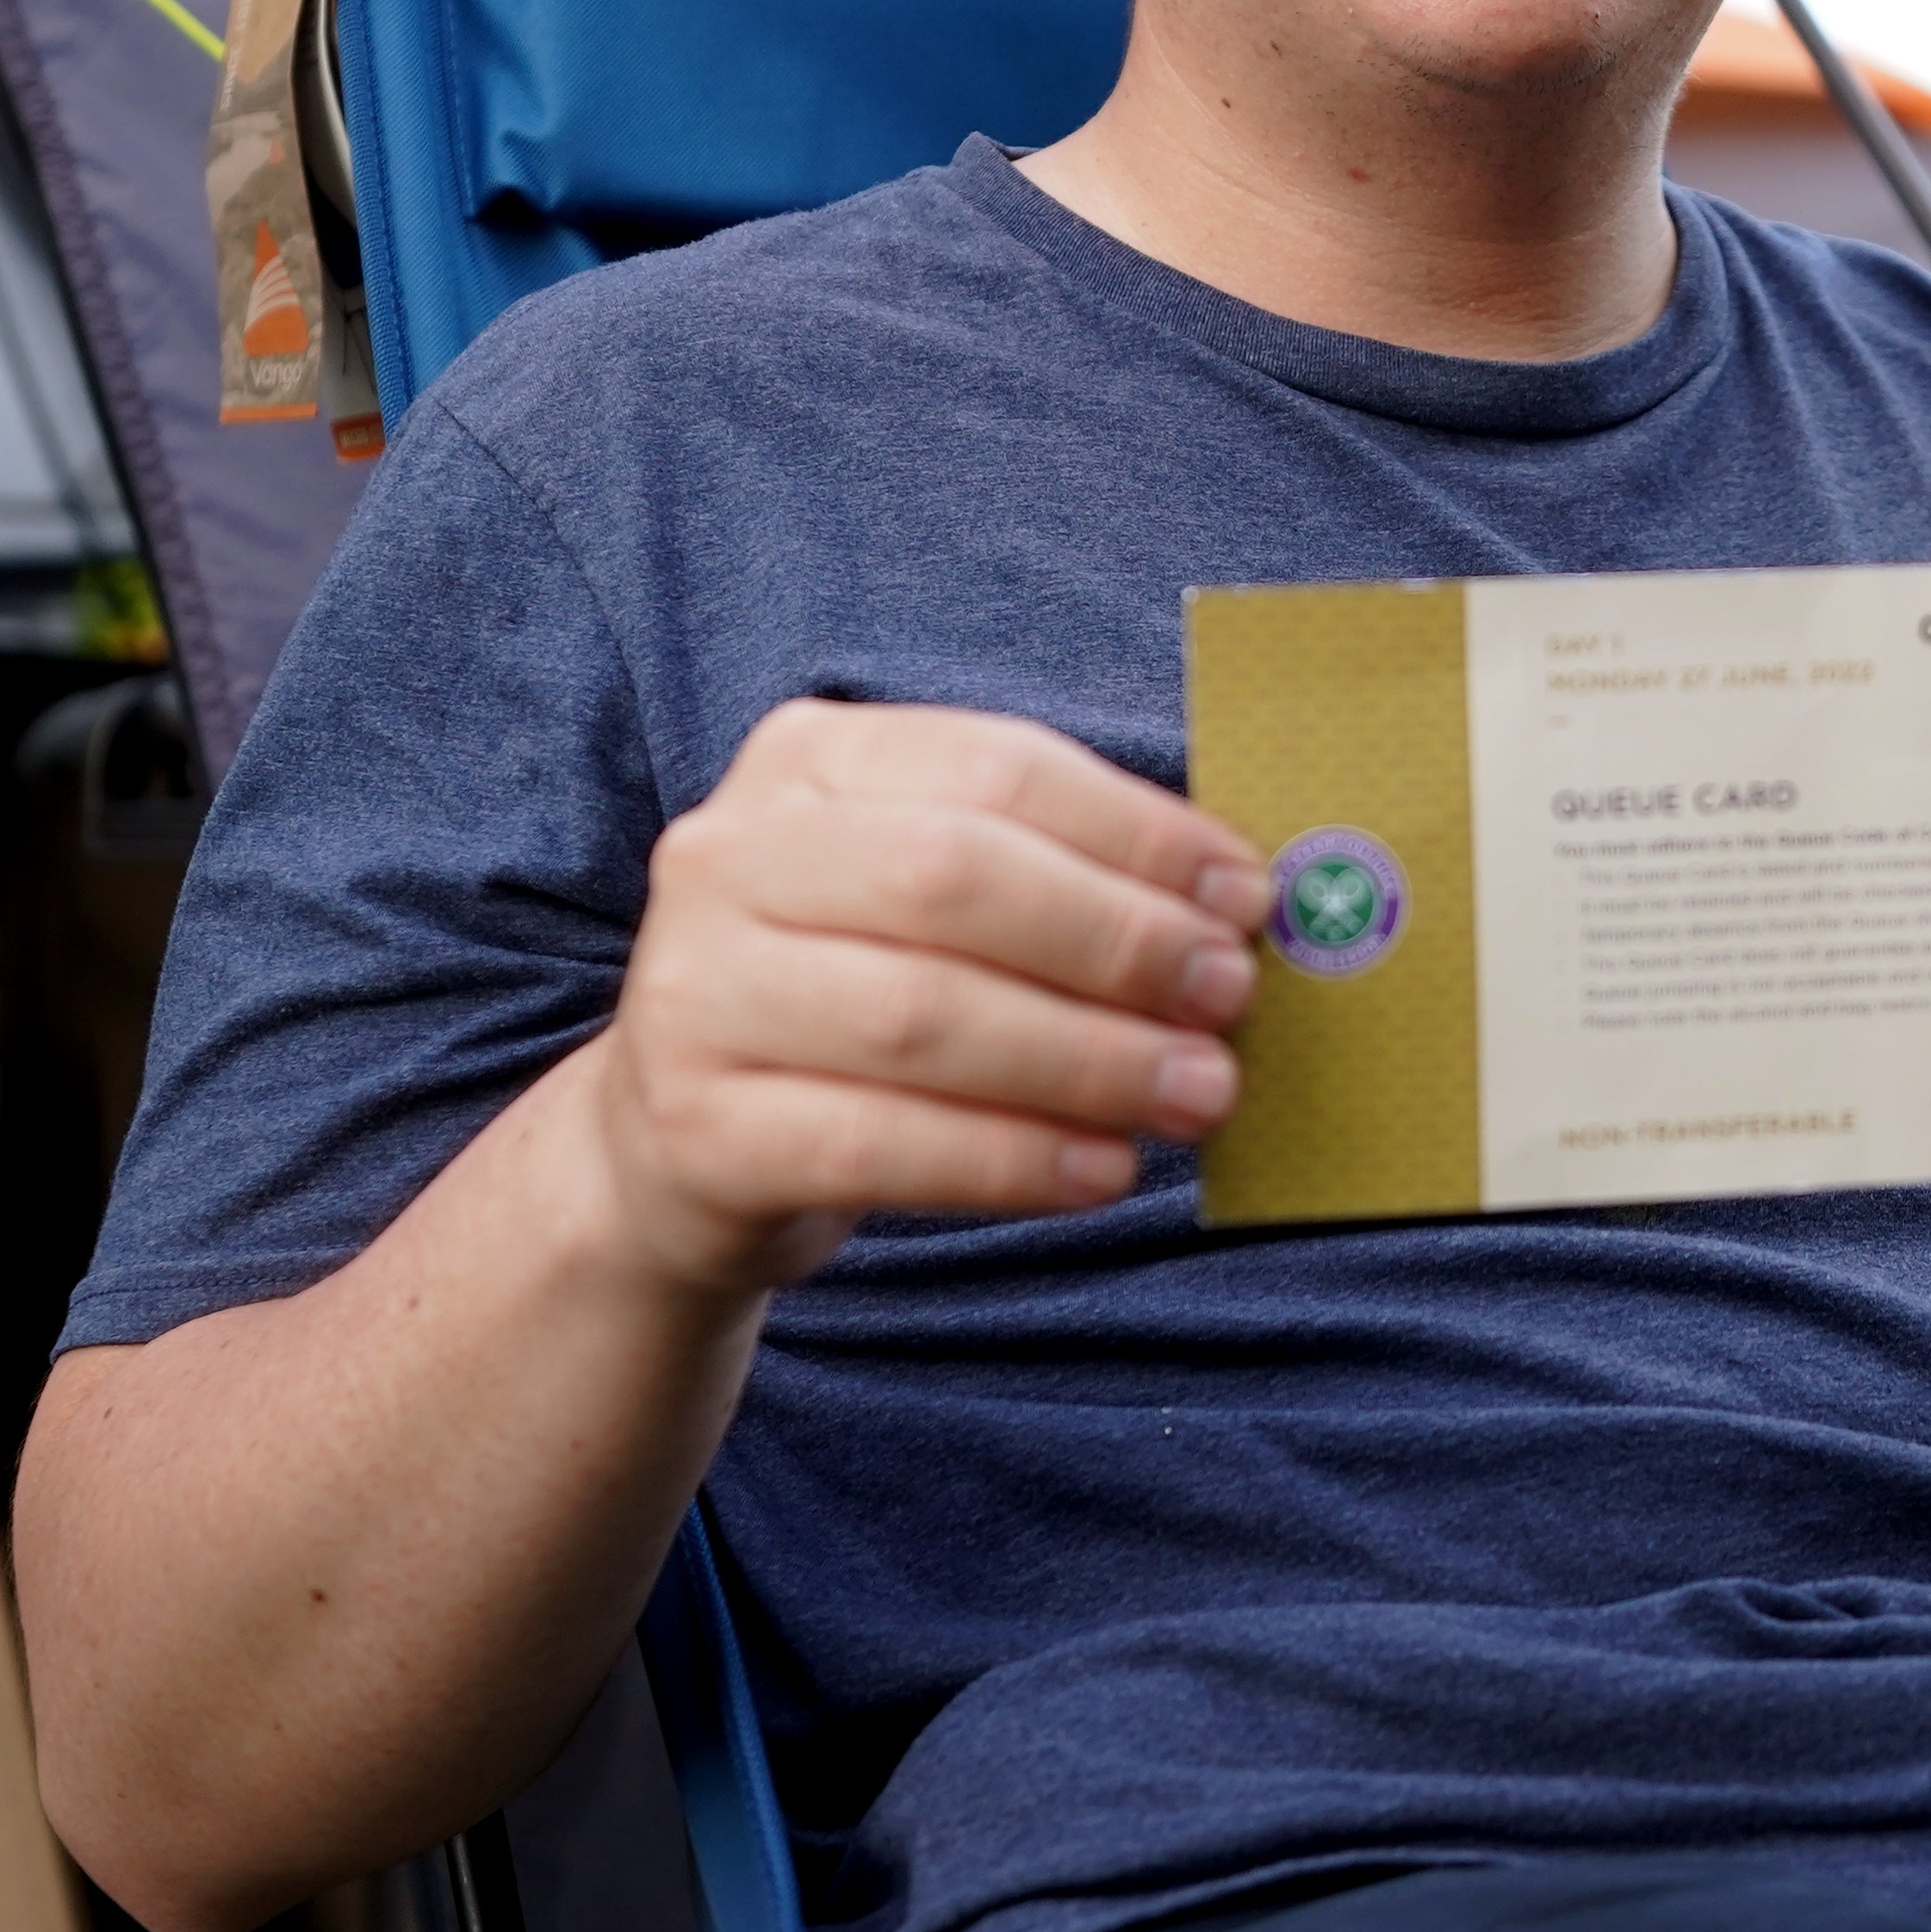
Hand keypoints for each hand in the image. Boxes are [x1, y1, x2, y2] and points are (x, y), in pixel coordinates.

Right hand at [592, 700, 1268, 1292]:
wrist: (685, 1143)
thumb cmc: (857, 996)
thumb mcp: (928, 900)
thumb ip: (1058, 876)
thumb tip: (1232, 906)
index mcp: (807, 761)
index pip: (997, 770)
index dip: (1137, 832)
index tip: (1245, 897)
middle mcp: (728, 854)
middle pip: (954, 879)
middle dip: (1116, 939)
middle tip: (1229, 998)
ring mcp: (692, 991)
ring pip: (921, 1015)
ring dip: (1087, 1059)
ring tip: (1197, 1094)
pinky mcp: (695, 1128)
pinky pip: (877, 1143)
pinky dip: (1011, 1158)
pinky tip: (1102, 1170)